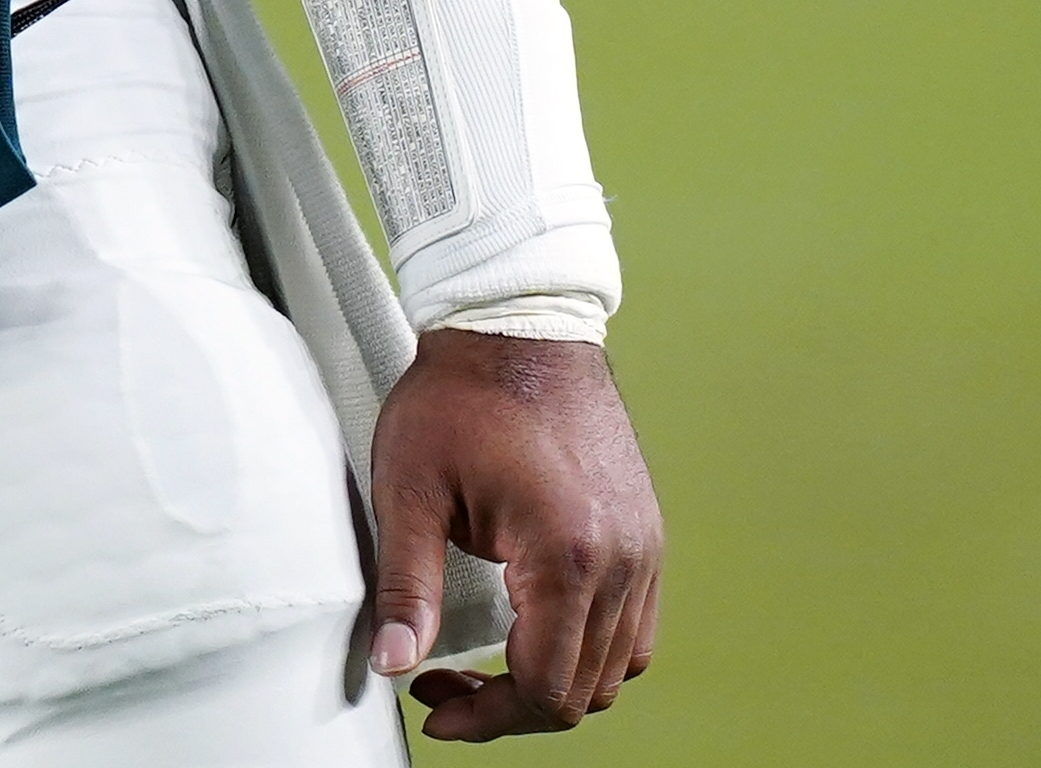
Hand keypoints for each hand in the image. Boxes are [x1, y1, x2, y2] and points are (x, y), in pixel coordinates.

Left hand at [367, 328, 660, 736]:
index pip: (544, 686)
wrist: (518, 325)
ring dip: (554, 681)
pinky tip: (534, 629)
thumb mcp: (411, 491)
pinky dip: (588, 647)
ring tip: (487, 666)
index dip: (486, 717)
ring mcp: (645, 548)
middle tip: (447, 688)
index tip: (435, 706)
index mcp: (566, 555)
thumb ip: (405, 587)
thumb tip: (393, 664)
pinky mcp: (647, 534)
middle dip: (512, 707)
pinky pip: (634, 626)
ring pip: (618, 666)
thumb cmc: (461, 395)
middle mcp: (623, 560)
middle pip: (585, 690)